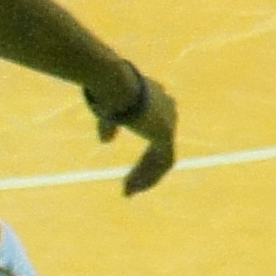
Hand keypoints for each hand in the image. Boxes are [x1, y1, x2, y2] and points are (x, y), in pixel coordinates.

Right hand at [88, 61, 179, 195]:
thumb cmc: (107, 92)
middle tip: (129, 186)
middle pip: (160, 149)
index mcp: (158, 102)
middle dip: (145, 169)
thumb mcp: (107, 112)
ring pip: (162, 159)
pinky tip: (133, 187)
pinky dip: (149, 176)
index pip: (156, 134)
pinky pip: (163, 163)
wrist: (115, 84)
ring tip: (128, 191)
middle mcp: (168, 112)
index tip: (133, 170)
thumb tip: (106, 141)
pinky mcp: (164, 134)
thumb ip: (109, 126)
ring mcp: (168, 123)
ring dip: (146, 176)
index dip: (146, 156)